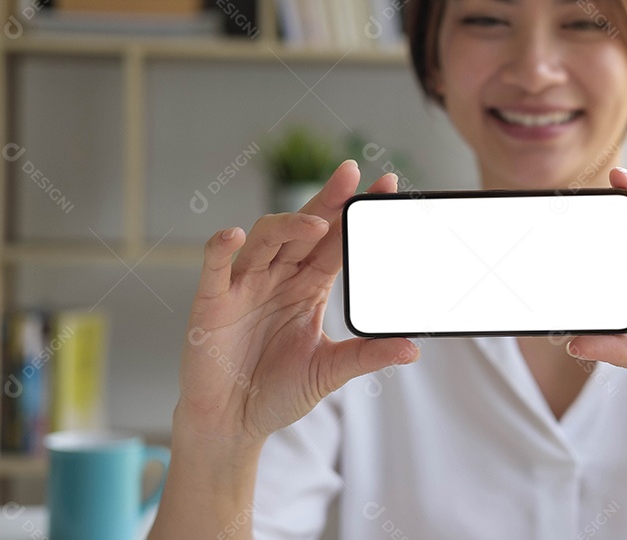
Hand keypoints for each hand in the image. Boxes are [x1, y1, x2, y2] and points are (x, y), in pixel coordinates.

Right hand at [176, 160, 418, 447]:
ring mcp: (244, 286)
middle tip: (351, 175)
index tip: (385, 186)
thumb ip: (366, 356)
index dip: (355, 214)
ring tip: (315, 224)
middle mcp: (278, 277)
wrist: (233, 423)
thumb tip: (413, 350)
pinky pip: (215, 267)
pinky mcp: (213, 302)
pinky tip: (232, 235)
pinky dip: (220, 248)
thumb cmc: (277, 391)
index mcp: (308, 286)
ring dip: (288, 226)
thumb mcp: (329, 371)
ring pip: (265, 239)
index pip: (337, 241)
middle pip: (304, 228)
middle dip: (327, 201)